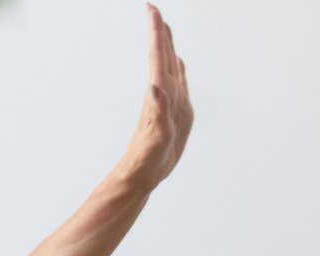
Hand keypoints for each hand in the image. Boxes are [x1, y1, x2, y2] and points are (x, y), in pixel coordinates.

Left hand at [120, 5, 193, 188]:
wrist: (142, 174)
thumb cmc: (146, 158)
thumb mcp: (155, 137)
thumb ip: (157, 112)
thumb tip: (155, 86)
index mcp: (159, 95)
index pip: (157, 57)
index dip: (156, 33)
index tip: (151, 10)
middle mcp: (162, 94)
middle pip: (161, 55)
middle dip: (159, 31)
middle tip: (153, 8)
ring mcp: (168, 101)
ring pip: (167, 66)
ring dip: (166, 45)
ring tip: (164, 27)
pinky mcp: (174, 112)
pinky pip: (177, 83)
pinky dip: (177, 69)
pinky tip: (177, 62)